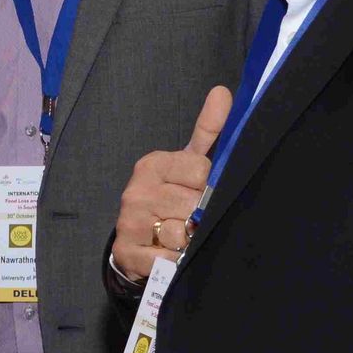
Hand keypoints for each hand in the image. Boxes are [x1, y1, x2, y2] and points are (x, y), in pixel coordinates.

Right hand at [109, 86, 231, 283]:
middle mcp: (137, 190)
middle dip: (198, 217)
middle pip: (194, 204)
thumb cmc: (169, 199)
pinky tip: (169, 254)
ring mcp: (130, 221)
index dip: (207, 186)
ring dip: (188, 241)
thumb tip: (223, 92)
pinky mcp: (128, 252)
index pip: (200, 171)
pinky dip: (175, 261)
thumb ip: (207, 132)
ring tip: (179, 238)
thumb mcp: (187, 164)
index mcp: (152, 165)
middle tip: (189, 219)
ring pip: (182, 233)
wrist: (135, 244)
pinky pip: (169, 259)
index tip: (197, 192)